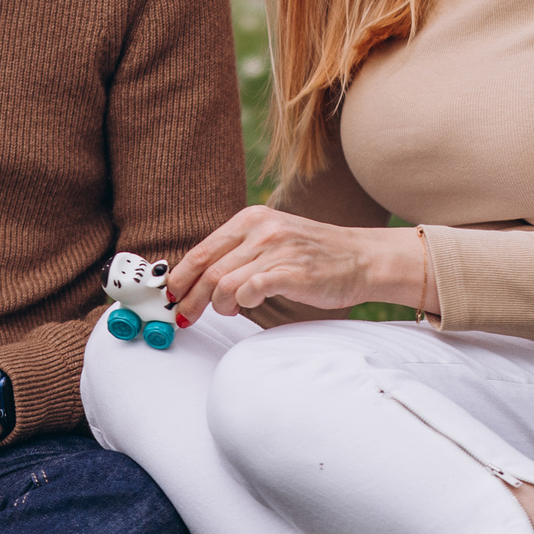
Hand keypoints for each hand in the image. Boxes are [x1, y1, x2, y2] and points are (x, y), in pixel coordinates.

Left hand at [164, 206, 426, 324]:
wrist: (363, 258)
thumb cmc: (315, 256)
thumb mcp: (273, 239)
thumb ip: (240, 252)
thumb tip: (200, 278)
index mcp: (251, 219)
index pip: (202, 249)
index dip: (180, 275)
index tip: (169, 294)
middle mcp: (261, 230)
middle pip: (207, 268)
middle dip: (190, 296)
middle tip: (184, 315)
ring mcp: (276, 249)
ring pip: (223, 282)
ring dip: (218, 304)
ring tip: (227, 311)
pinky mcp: (291, 272)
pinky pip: (249, 290)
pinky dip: (241, 302)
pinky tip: (248, 305)